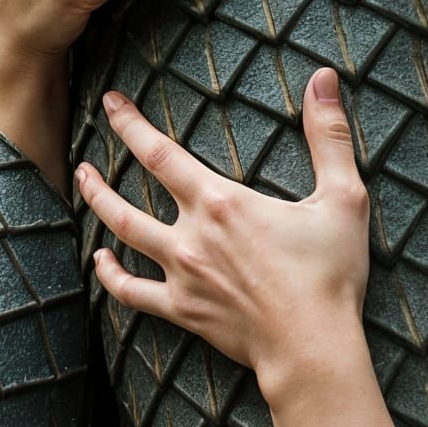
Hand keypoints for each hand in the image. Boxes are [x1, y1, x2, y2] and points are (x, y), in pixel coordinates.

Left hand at [77, 70, 371, 392]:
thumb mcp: (343, 197)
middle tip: (84, 154)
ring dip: (99, 210)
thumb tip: (324, 79)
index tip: (111, 103)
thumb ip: (329, 136)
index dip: (131, 125)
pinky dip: (111, 276)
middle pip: (127, 198)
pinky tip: (101, 261)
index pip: (160, 153)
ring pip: (123, 238)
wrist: (312, 347)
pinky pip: (133, 293)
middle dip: (100, 173)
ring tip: (84, 188)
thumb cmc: (330, 274)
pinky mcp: (183, 311)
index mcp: (221, 202)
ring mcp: (182, 276)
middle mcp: (191, 236)